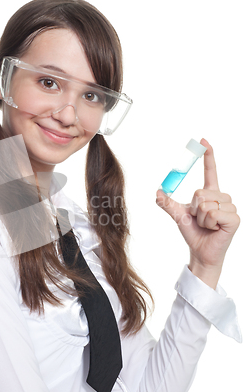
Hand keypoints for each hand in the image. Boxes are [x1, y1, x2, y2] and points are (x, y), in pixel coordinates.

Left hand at [156, 139, 239, 288]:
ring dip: (200, 218)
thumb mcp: (178, 215)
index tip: (203, 140)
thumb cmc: (193, 233)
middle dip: (194, 208)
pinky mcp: (234, 218)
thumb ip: (168, 203)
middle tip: (200, 220)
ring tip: (207, 225)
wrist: (200, 251)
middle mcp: (222, 197)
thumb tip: (158, 191)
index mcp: (211, 193)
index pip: (210, 171)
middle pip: (201, 192)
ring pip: (206, 204)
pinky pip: (212, 213)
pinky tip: (213, 229)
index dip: (208, 156)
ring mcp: (230, 207)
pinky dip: (207, 223)